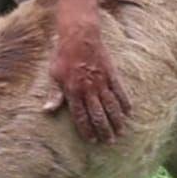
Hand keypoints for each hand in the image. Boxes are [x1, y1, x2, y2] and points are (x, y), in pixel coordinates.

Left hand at [44, 0, 131, 142]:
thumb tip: (48, 110)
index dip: (87, 129)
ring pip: (111, 106)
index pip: (81, 116)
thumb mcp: (54, 74)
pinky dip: (125, 103)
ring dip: (116, 121)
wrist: (79, 35)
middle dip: (104, 130)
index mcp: (73, 91)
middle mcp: (88, 89)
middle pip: (98, 114)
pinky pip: (120, 91)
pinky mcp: (111, 74)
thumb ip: (54, 94)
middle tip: (109, 142)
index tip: (92, 141)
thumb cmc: (63, 55)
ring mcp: (101, 82)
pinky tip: (128, 113)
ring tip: (120, 133)